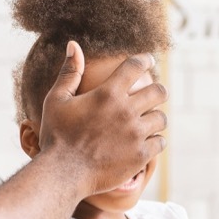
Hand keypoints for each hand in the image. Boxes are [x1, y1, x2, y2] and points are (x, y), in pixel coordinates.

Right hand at [38, 42, 168, 195]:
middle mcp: (126, 111)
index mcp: (108, 93)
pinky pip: (160, 142)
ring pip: (161, 118)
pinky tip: (147, 142)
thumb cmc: (56, 136)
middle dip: (158, 90)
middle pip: (158, 91)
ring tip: (149, 121)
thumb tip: (73, 45)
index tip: (148, 60)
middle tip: (154, 94)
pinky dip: (155, 141)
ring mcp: (135, 134)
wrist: (62, 174)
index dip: (144, 60)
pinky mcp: (140, 156)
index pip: (136, 66)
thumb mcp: (57, 100)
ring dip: (156, 117)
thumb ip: (69, 72)